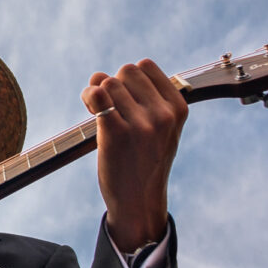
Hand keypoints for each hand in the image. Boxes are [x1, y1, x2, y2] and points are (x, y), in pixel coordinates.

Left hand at [81, 59, 187, 250]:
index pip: (146, 66)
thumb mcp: (160, 129)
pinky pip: (97, 96)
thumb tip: (98, 76)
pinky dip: (89, 97)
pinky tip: (89, 110)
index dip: (128, 78)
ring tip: (99, 112)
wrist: (138, 201)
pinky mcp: (117, 134)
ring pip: (108, 83)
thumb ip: (139, 98)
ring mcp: (141, 124)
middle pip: (125, 71)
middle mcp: (163, 115)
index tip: (125, 96)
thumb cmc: (144, 161)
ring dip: (96, 92)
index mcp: (178, 109)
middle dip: (113, 84)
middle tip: (109, 107)